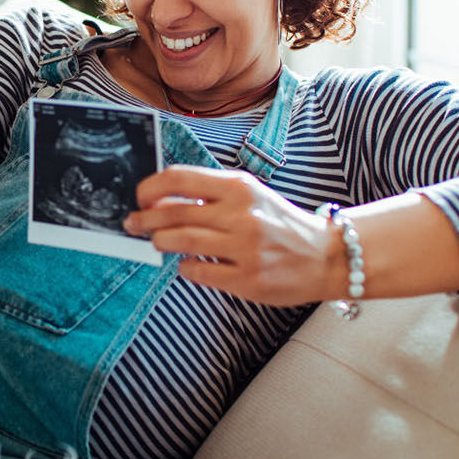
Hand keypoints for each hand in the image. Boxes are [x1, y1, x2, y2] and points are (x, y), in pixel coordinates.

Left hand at [123, 165, 342, 305]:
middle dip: (144, 218)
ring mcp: (245, 248)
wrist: (325, 256)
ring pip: (179, 242)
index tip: (140, 197)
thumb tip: (161, 198)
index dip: (150, 188)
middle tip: (133, 223)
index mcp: (239, 187)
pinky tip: (186, 264)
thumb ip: (211, 193)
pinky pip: (197, 272)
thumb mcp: (249, 195)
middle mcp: (241, 214)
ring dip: (159, 242)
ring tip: (156, 242)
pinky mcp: (247, 280)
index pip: (178, 178)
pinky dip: (183, 267)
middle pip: (172, 212)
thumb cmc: (279, 222)